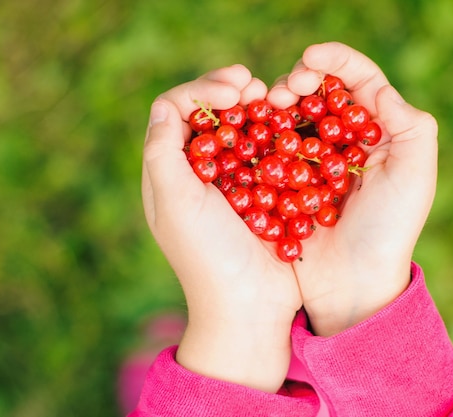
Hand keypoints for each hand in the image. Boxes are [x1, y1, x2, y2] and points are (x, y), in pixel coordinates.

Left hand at [142, 65, 301, 391]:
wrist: (249, 306)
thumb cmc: (207, 256)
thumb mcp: (175, 204)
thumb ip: (162, 152)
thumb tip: (167, 106)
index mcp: (171, 173)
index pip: (177, 112)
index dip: (202, 91)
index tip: (234, 90)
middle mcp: (199, 174)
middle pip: (210, 116)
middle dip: (230, 93)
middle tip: (254, 84)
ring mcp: (234, 184)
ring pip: (241, 130)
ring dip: (256, 109)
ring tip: (274, 97)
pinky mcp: (265, 195)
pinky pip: (269, 154)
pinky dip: (277, 135)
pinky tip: (290, 127)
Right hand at [268, 42, 438, 335]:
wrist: (353, 284)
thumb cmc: (388, 229)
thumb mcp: (415, 176)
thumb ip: (409, 125)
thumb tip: (377, 89)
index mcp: (379, 134)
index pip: (359, 81)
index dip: (335, 60)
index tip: (310, 57)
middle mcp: (345, 142)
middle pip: (320, 92)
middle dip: (301, 79)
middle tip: (286, 89)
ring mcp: (313, 162)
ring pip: (293, 115)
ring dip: (279, 102)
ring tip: (270, 105)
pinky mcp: (286, 182)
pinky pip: (272, 147)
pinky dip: (263, 131)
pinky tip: (255, 128)